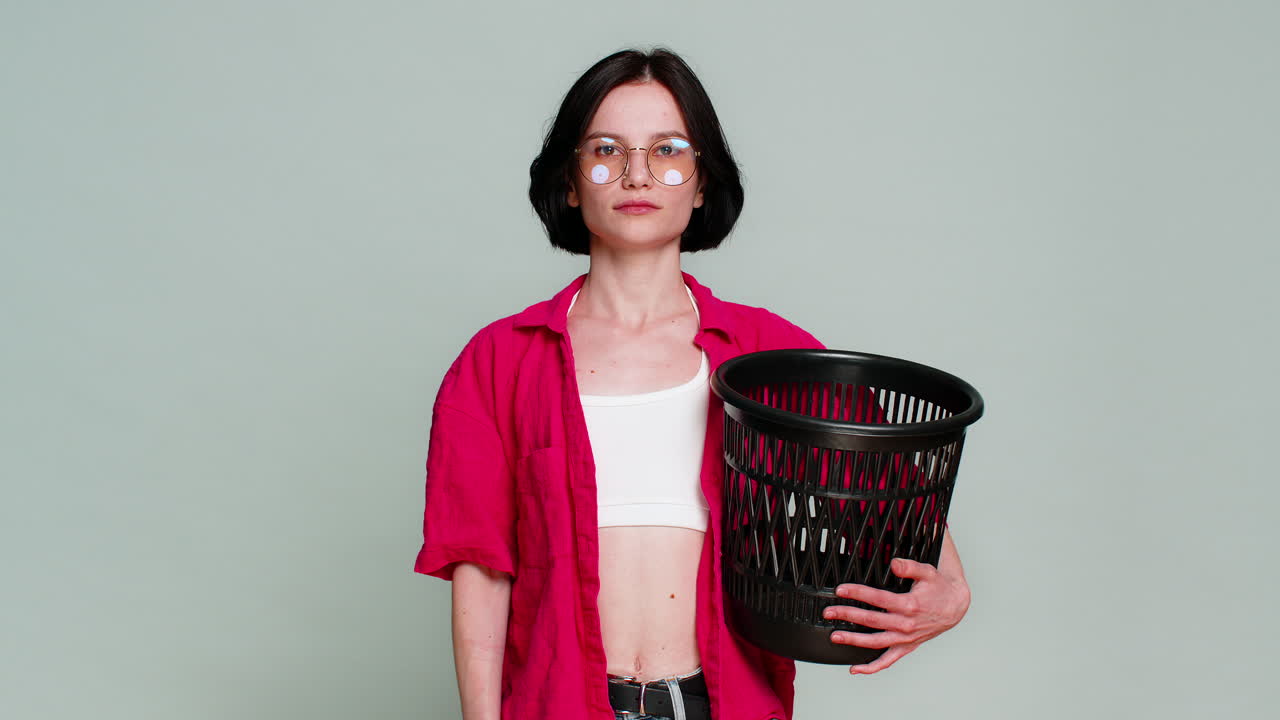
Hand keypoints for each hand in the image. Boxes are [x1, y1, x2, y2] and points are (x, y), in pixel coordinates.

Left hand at [824, 556, 970, 674]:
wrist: (955, 607)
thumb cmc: (938, 588)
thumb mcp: (928, 572)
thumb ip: (910, 567)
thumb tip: (894, 563)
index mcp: (908, 605)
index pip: (877, 599)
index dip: (857, 593)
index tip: (841, 590)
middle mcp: (905, 624)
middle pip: (871, 620)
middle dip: (847, 615)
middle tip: (828, 612)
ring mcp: (905, 638)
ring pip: (875, 643)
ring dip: (853, 640)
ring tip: (835, 636)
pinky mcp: (906, 646)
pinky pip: (888, 661)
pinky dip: (871, 667)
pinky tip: (855, 669)